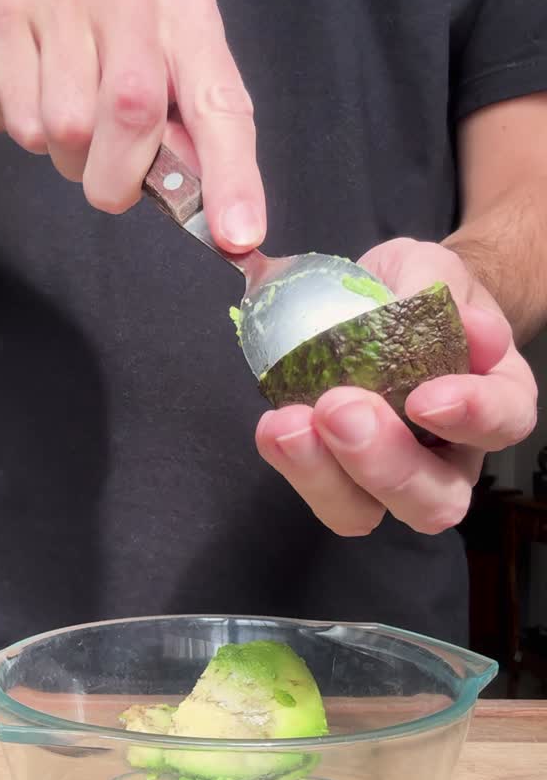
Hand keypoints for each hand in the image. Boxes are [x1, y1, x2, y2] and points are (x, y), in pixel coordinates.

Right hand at [0, 0, 264, 251]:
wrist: (16, 33)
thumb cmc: (105, 73)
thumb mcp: (165, 101)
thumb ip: (194, 149)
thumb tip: (227, 223)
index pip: (219, 100)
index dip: (231, 175)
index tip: (238, 237)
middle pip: (134, 107)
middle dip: (123, 175)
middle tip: (111, 191)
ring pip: (70, 121)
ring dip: (72, 157)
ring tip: (72, 131)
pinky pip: (23, 116)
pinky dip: (31, 137)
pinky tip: (35, 101)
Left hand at [256, 238, 537, 535]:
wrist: (373, 302)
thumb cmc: (414, 290)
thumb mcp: (427, 267)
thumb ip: (438, 288)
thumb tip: (466, 325)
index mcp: (495, 397)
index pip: (504, 422)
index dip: (472, 417)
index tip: (425, 397)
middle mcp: (453, 454)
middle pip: (437, 498)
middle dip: (386, 464)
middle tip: (340, 410)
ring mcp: (392, 477)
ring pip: (369, 512)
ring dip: (325, 476)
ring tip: (289, 425)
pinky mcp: (339, 478)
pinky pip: (320, 492)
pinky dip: (293, 464)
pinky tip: (274, 427)